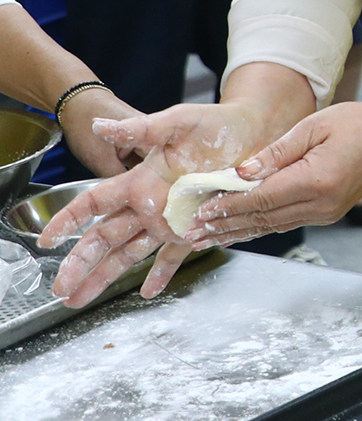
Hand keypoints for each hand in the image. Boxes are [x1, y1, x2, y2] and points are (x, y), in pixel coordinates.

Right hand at [42, 101, 288, 304]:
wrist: (254, 133)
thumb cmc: (215, 123)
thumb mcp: (177, 121)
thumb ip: (140, 128)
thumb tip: (102, 125)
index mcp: (140, 180)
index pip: (94, 202)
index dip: (69, 219)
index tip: (48, 239)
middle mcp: (150, 204)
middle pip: (105, 237)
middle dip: (80, 262)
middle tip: (61, 287)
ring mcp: (171, 219)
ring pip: (130, 252)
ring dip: (106, 276)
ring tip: (81, 299)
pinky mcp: (197, 227)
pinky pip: (174, 254)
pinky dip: (162, 273)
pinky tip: (148, 292)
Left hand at [191, 100, 361, 244]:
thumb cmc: (357, 124)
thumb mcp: (313, 127)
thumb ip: (276, 152)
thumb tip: (241, 173)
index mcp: (315, 181)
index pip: (261, 199)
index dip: (228, 207)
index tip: (201, 212)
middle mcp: (320, 204)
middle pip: (262, 219)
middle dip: (224, 226)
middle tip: (192, 234)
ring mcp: (325, 212)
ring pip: (272, 227)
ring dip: (237, 232)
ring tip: (207, 240)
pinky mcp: (327, 213)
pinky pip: (286, 223)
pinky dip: (259, 228)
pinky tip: (240, 232)